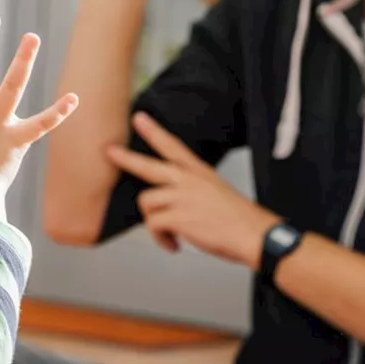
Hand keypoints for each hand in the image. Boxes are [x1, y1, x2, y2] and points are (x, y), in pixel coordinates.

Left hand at [106, 112, 278, 267]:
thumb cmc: (238, 220)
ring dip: (154, 223)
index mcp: (199, 173)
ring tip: (170, 235)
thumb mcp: (216, 194)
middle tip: (110, 151)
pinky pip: (153, 225)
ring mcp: (182, 197)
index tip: (139, 119)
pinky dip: (160, 239)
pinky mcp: (178, 216)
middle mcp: (189, 181)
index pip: (174, 146)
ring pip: (147, 203)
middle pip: (149, 166)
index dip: (155, 132)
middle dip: (126, 159)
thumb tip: (170, 204)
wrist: (255, 235)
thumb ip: (192, 193)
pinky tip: (174, 245)